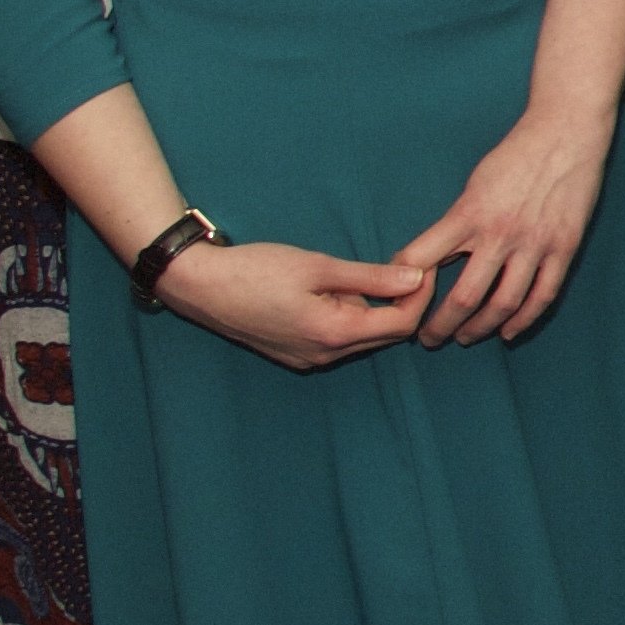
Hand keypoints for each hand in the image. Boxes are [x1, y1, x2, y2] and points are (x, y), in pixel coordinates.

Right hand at [156, 236, 434, 369]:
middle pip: (386, 334)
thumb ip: (370, 276)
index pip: (402, 324)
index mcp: (334, 333)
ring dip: (374, 309)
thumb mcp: (318, 266)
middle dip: (403, 303)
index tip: (424, 266)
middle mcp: (325, 355)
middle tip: (405, 267)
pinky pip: (339, 339)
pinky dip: (351, 316)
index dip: (420, 295)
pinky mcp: (295, 354)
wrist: (200, 286)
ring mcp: (309, 358)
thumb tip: (416, 278)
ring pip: (362, 337)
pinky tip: (338, 290)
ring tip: (368, 273)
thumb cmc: (256, 270)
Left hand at [392, 106, 611, 343]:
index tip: (399, 301)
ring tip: (467, 338)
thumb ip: (458, 221)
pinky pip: (542, 295)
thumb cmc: (515, 154)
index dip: (404, 287)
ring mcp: (535, 243)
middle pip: (463, 298)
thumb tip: (434, 257)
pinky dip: (523, 320)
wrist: (566, 131)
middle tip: (429, 339)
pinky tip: (508, 331)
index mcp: (469, 213)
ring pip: (503, 304)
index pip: (421, 260)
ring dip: (480, 329)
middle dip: (441, 326)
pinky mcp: (563, 247)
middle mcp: (499, 233)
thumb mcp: (475, 183)